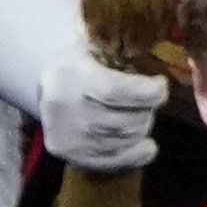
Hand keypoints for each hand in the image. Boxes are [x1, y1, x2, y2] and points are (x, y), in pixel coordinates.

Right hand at [36, 43, 165, 171]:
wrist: (45, 89)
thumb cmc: (76, 63)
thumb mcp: (90, 45)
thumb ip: (117, 48)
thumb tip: (150, 51)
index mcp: (71, 77)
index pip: (115, 92)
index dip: (146, 92)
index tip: (161, 86)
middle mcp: (68, 112)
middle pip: (123, 121)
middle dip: (146, 111)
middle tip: (150, 101)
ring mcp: (71, 140)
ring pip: (123, 141)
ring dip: (142, 129)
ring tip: (142, 115)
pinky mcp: (74, 158)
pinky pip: (116, 162)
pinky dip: (138, 154)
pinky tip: (148, 145)